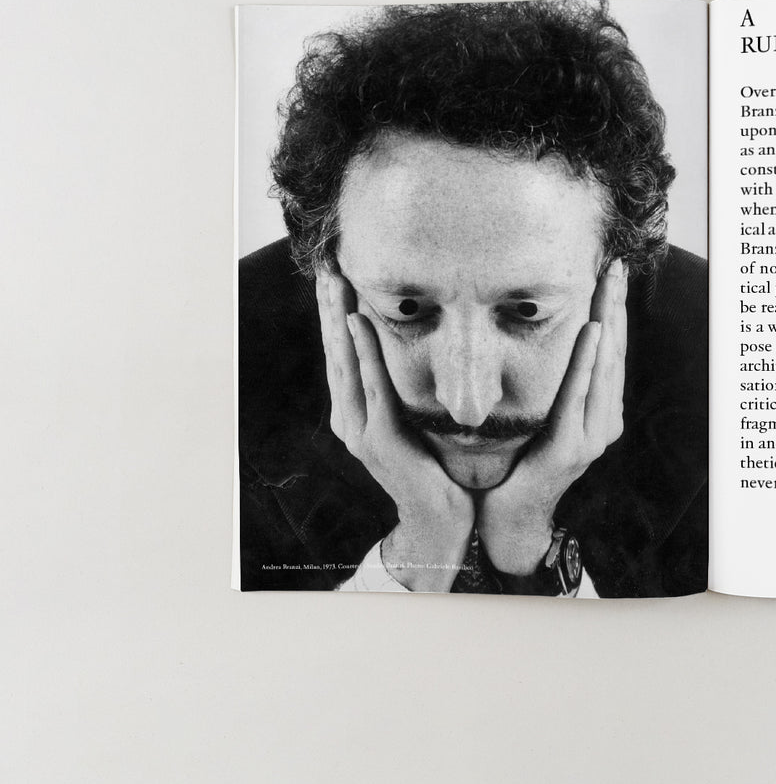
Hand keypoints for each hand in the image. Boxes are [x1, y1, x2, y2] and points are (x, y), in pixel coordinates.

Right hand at [316, 269, 473, 591]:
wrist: (441, 519)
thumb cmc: (435, 467)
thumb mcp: (414, 420)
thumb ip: (403, 390)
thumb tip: (415, 348)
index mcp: (355, 412)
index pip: (342, 353)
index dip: (333, 314)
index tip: (333, 275)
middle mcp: (349, 418)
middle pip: (334, 351)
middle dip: (328, 306)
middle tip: (325, 264)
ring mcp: (360, 429)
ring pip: (344, 361)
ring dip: (337, 318)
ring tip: (334, 281)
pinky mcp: (380, 438)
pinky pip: (373, 385)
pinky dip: (364, 352)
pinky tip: (357, 322)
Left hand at [477, 259, 628, 573]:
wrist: (508, 519)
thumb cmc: (519, 463)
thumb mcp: (543, 415)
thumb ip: (556, 384)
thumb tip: (549, 335)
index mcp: (601, 412)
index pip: (612, 351)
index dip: (614, 309)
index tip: (612, 270)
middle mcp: (605, 422)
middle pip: (614, 353)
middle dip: (616, 306)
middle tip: (617, 265)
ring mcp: (592, 437)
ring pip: (604, 369)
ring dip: (607, 322)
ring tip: (607, 286)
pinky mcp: (571, 449)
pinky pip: (579, 396)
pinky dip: (587, 362)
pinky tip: (592, 332)